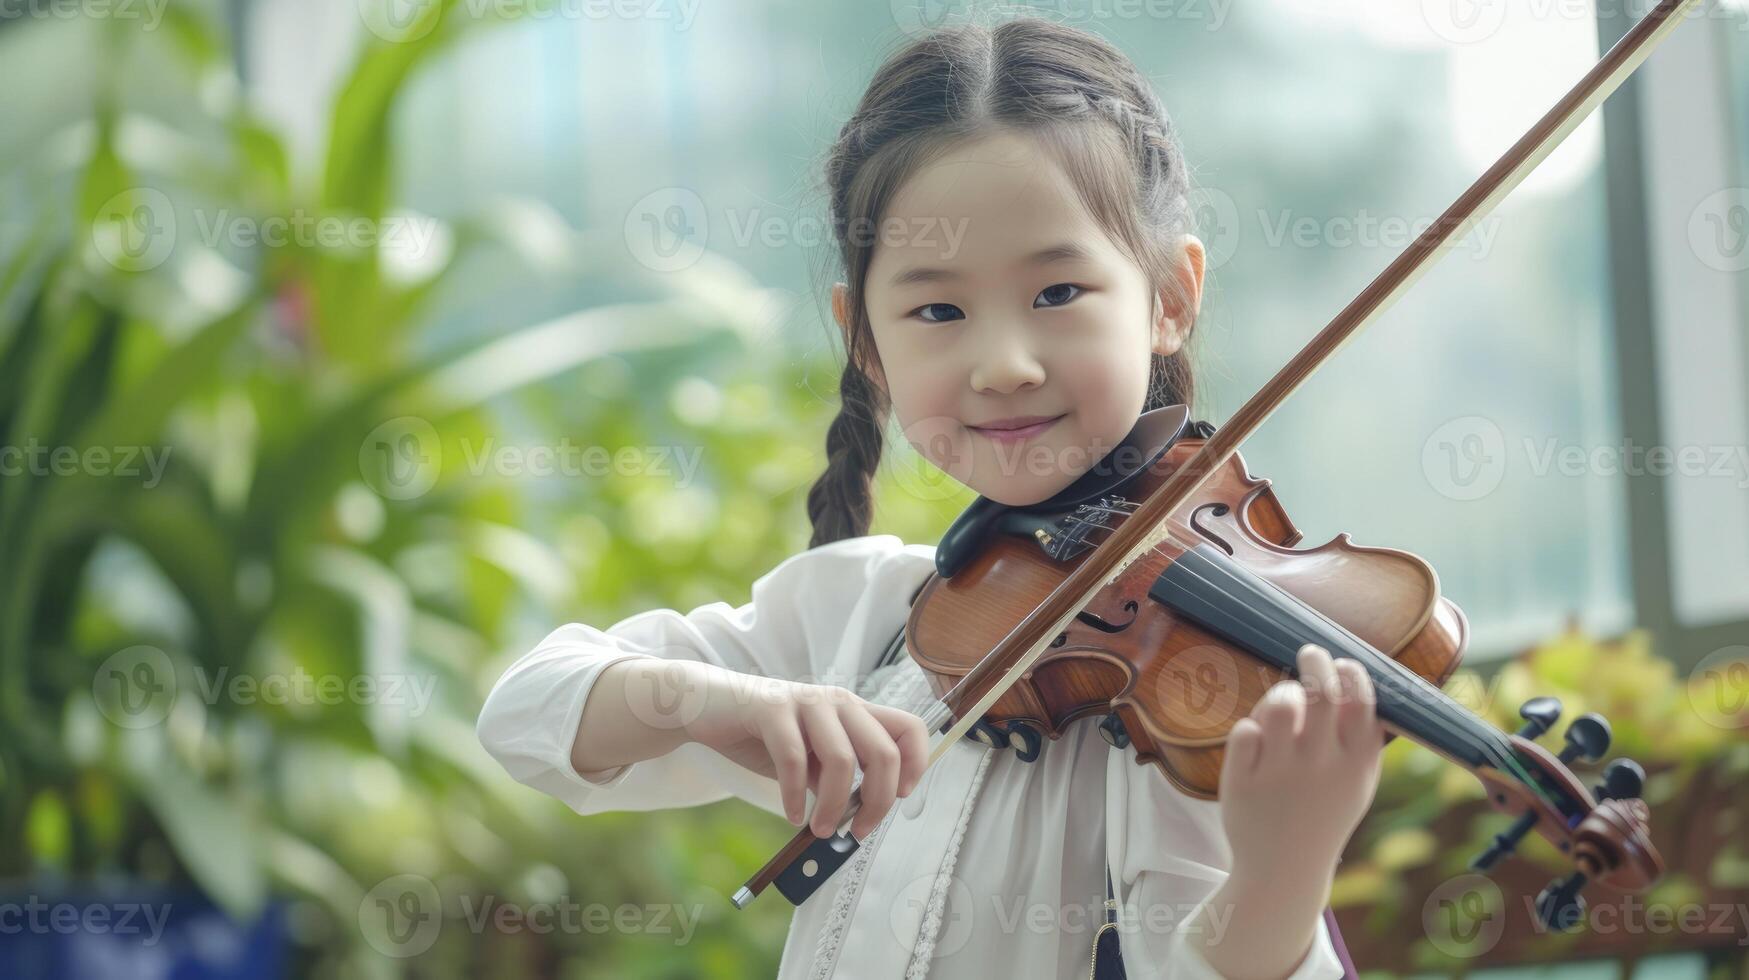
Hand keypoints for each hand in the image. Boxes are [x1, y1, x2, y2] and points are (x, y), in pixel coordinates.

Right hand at [680, 663, 930, 839]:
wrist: (708, 705)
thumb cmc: (764, 734)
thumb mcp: (809, 758)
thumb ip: (834, 779)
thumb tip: (856, 818)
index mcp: (854, 711)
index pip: (909, 728)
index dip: (915, 764)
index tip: (897, 798)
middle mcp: (838, 702)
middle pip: (884, 752)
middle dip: (877, 802)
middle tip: (858, 830)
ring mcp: (806, 702)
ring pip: (843, 760)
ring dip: (834, 806)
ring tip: (820, 830)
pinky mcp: (772, 709)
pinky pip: (794, 760)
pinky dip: (794, 797)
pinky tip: (790, 815)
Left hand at [1217, 643, 1384, 880]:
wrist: (1284, 869)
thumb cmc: (1324, 815)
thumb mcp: (1356, 783)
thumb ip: (1362, 739)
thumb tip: (1358, 680)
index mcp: (1355, 766)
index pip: (1361, 702)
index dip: (1352, 674)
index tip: (1343, 662)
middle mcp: (1322, 766)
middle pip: (1320, 692)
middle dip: (1315, 662)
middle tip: (1310, 652)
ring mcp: (1281, 774)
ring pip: (1279, 704)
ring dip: (1278, 695)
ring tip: (1281, 707)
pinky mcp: (1244, 781)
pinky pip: (1244, 730)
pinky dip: (1249, 731)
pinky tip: (1257, 746)